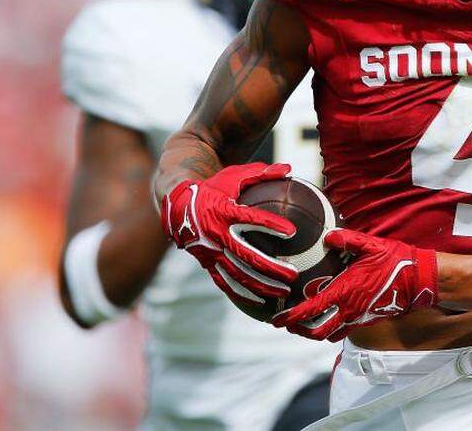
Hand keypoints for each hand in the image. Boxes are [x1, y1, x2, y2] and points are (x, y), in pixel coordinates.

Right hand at [161, 162, 298, 303]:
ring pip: (239, 274)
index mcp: (224, 211)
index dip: (272, 226)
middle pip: (248, 255)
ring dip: (262, 285)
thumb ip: (261, 173)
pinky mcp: (208, 263)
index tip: (292, 233)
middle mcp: (217, 234)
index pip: (252, 220)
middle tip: (294, 274)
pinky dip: (244, 294)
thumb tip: (289, 167)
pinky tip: (263, 303)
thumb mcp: (233, 176)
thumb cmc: (213, 187)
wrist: (177, 205)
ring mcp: (211, 252)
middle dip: (272, 267)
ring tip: (285, 292)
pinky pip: (226, 283)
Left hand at [272, 229, 437, 340]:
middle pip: (316, 332)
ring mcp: (359, 318)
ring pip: (330, 335)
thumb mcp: (371, 245)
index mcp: (345, 293)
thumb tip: (328, 236)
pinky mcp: (368, 320)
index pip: (311, 311)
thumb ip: (347, 240)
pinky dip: (332, 329)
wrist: (419, 280)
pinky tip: (329, 317)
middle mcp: (349, 310)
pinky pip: (344, 331)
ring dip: (314, 332)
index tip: (276, 319)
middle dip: (299, 330)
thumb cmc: (395, 262)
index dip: (291, 317)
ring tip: (305, 323)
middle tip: (288, 323)